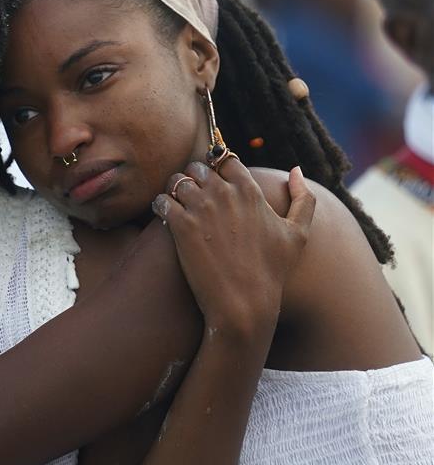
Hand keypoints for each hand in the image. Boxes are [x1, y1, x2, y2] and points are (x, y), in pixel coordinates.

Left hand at [152, 162, 314, 342]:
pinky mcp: (182, 225)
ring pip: (177, 180)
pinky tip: (167, 219)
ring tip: (177, 206)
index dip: (217, 170)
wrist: (244, 304)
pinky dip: (160, 206)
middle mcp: (225, 193)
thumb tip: (296, 170)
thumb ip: (304, 198)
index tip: (213, 184)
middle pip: (198, 167)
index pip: (225, 160)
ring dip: (174, 190)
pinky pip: (161, 201)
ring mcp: (202, 208)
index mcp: (250, 190)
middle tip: (192, 197)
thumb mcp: (298, 234)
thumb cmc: (272, 272)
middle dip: (193, 179)